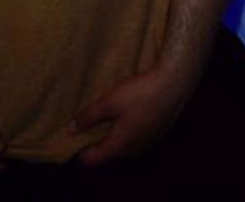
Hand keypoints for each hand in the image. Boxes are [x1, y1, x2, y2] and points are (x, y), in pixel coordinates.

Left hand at [69, 66, 190, 167]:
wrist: (173, 85)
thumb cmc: (139, 94)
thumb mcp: (109, 102)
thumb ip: (88, 117)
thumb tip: (70, 129)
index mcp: (118, 147)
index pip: (92, 160)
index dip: (80, 149)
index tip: (74, 134)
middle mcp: (132, 151)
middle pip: (107, 152)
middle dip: (97, 139)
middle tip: (90, 119)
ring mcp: (147, 144)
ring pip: (123, 144)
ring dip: (114, 132)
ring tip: (110, 111)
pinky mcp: (157, 133)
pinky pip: (135, 136)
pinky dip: (128, 127)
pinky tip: (130, 108)